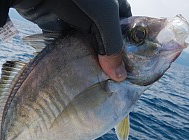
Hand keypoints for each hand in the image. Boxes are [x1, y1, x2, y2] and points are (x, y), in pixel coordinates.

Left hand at [14, 0, 130, 80]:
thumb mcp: (104, 18)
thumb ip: (112, 46)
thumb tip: (120, 76)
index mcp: (112, 8)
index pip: (125, 28)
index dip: (129, 46)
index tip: (129, 68)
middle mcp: (96, 16)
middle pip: (106, 41)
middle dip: (109, 59)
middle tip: (113, 80)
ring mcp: (77, 23)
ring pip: (89, 46)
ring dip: (92, 62)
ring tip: (99, 82)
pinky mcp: (60, 30)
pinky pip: (70, 48)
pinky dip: (74, 60)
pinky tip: (80, 74)